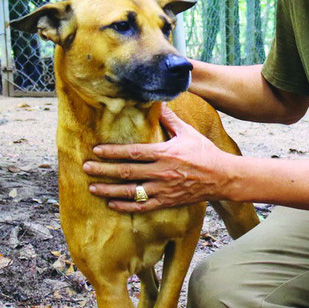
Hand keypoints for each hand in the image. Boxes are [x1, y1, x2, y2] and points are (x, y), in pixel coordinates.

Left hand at [83, 105, 231, 212]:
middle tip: (86, 168)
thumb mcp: (187, 132)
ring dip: (109, 190)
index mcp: (165, 153)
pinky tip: (112, 204)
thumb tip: (158, 101)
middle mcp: (162, 172)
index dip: (113, 151)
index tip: (96, 150)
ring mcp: (163, 189)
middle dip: (104, 170)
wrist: (222, 177)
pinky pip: (142, 207)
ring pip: (131, 192)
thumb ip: (170, 118)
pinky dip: (125, 207)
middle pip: (126, 173)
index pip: (133, 152)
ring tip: (92, 187)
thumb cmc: (204, 152)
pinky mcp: (167, 201)